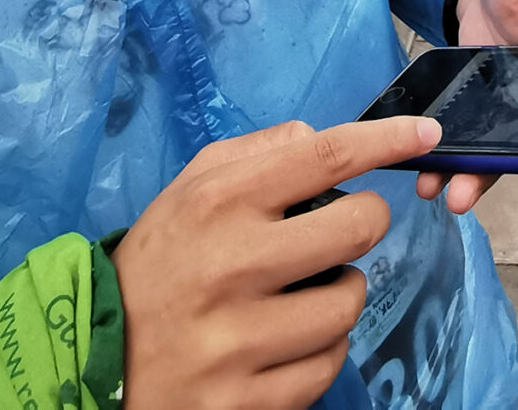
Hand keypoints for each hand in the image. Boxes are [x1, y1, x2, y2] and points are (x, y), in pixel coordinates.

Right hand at [114, 115, 439, 409]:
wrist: (92, 364)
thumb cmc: (156, 266)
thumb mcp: (188, 192)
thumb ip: (255, 154)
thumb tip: (319, 136)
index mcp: (216, 203)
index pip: (324, 156)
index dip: (387, 141)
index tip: (425, 134)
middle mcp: (230, 266)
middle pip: (357, 227)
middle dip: (359, 225)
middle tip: (332, 237)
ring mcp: (240, 340)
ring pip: (349, 302)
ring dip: (336, 295)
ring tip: (295, 298)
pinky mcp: (248, 401)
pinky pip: (328, 364)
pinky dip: (318, 351)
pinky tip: (282, 343)